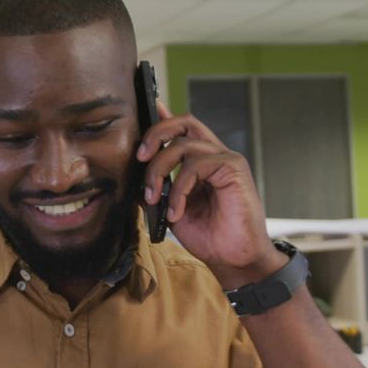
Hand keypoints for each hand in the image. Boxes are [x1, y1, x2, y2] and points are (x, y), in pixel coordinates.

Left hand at [137, 102, 287, 289]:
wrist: (235, 260)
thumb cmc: (209, 237)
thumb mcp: (171, 210)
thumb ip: (157, 188)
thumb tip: (133, 176)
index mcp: (201, 162)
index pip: (181, 129)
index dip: (162, 115)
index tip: (143, 107)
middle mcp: (214, 155)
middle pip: (184, 122)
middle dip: (156, 134)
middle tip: (139, 157)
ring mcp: (226, 159)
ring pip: (184, 144)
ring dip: (160, 170)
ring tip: (155, 198)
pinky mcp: (234, 168)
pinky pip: (196, 165)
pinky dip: (179, 188)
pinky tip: (177, 211)